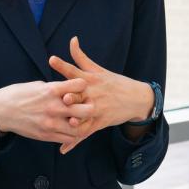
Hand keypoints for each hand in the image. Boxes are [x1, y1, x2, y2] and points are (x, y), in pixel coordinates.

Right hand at [0, 78, 92, 146]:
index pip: (80, 85)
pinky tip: (72, 129)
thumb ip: (55, 88)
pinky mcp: (47, 135)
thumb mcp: (37, 85)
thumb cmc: (19, 95)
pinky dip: (73, 134)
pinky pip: (68, 138)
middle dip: (90, 106)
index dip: (83, 86)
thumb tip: (70, 89)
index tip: (81, 87)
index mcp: (51, 90)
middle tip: (88, 105)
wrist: (0, 111)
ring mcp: (50, 123)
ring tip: (82, 119)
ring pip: (80, 128)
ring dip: (84, 123)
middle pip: (86, 109)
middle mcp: (53, 107)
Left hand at [48, 36, 154, 152]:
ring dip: (74, 119)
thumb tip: (72, 39)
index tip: (51, 59)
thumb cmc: (114, 82)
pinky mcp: (99, 122)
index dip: (63, 65)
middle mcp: (93, 93)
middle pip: (79, 95)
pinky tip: (63, 149)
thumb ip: (81, 57)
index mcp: (91, 79)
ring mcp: (97, 108)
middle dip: (70, 97)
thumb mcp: (98, 69)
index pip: (74, 71)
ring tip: (63, 124)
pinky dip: (74, 141)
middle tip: (60, 98)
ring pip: (83, 115)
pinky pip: (85, 132)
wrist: (136, 98)